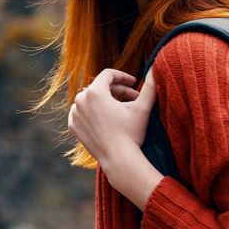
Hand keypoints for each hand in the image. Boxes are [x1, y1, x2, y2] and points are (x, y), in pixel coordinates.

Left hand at [68, 68, 162, 209]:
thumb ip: (150, 86)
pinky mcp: (73, 126)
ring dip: (105, 100)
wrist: (119, 160)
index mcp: (95, 91)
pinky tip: (105, 116)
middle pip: (100, 87)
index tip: (134, 83)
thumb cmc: (131, 133)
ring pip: (90, 99)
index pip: (108, 74)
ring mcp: (75, 113)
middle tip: (133, 98)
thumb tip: (156, 68)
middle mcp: (80, 100)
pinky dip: (92, 111)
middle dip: (117, 90)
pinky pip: (82, 112)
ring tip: (120, 108)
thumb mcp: (142, 108)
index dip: (123, 76)